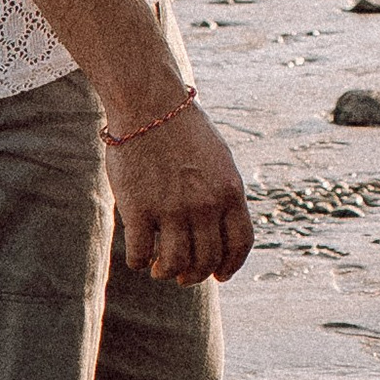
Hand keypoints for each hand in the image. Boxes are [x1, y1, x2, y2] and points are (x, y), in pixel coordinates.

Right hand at [108, 101, 253, 284]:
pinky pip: (141, 254)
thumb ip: (223, 194)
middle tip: (183, 276)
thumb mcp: (218, 159)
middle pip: (207, 260)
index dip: (231, 266)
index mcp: (230, 191)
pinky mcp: (139, 209)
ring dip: (167, 273)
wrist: (149, 103)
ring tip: (160, 268)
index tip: (220, 275)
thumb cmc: (182, 129)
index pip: (240, 244)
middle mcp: (205, 205)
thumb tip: (221, 231)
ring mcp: (172, 209)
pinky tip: (139, 256)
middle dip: (195, 275)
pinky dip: (140, 262)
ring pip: (175, 265)